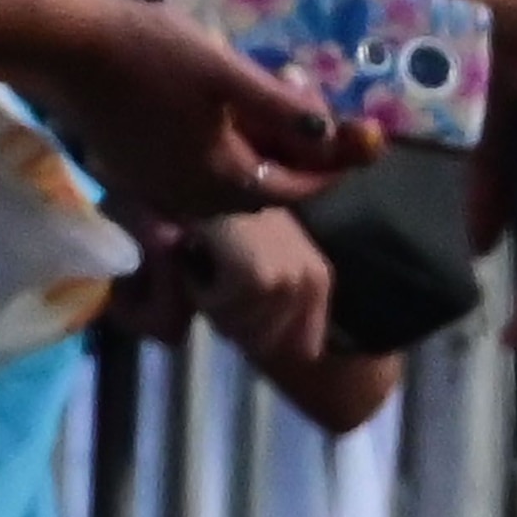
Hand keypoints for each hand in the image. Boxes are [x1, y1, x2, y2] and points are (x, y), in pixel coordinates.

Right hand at [43, 0, 373, 219]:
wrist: (64, 43)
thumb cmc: (149, 52)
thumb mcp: (228, 73)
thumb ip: (284, 108)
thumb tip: (331, 131)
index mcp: (222, 180)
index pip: (296, 187)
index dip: (331, 166)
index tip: (355, 139)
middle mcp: (190, 198)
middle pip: (262, 188)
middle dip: (294, 157)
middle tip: (311, 116)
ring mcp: (156, 187)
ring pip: (226, 179)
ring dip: (255, 153)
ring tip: (269, 109)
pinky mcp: (132, 168)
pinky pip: (192, 170)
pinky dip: (219, 149)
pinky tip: (218, 114)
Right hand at [189, 210, 333, 371]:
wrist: (201, 169)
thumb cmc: (222, 212)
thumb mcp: (257, 256)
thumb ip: (268, 301)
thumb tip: (251, 346)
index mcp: (318, 279)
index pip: (305, 348)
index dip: (265, 342)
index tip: (238, 316)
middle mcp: (310, 281)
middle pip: (264, 344)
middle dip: (233, 322)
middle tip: (216, 280)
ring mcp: (285, 280)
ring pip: (239, 329)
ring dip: (213, 304)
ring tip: (208, 262)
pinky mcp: (254, 277)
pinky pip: (218, 310)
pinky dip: (198, 290)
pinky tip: (199, 255)